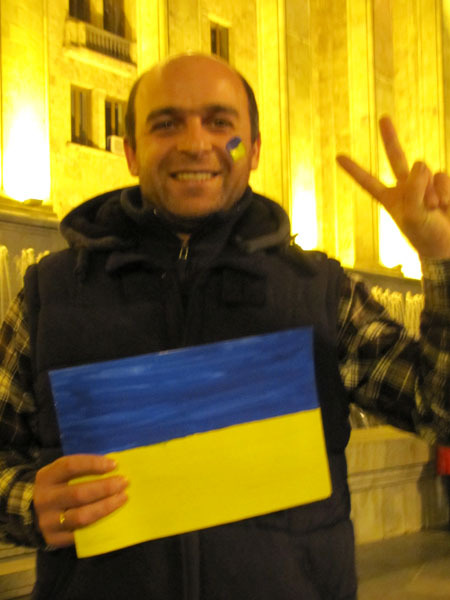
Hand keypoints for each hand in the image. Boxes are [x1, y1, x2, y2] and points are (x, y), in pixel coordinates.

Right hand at [33, 454, 127, 547]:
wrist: (34, 512)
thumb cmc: (58, 487)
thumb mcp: (61, 474)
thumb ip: (82, 470)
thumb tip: (114, 466)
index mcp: (46, 477)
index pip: (70, 466)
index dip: (93, 464)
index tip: (114, 464)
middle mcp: (45, 499)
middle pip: (78, 493)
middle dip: (105, 487)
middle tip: (124, 482)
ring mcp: (48, 522)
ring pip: (81, 516)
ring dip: (106, 507)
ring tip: (122, 498)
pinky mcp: (54, 539)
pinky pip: (81, 535)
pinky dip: (99, 525)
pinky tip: (112, 517)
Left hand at [337, 116, 449, 258]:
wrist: (447, 243)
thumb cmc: (425, 234)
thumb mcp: (412, 215)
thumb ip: (413, 188)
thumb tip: (420, 165)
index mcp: (389, 199)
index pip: (368, 181)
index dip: (354, 170)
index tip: (338, 157)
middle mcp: (405, 187)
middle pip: (395, 157)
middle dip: (390, 137)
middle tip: (383, 119)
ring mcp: (424, 184)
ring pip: (424, 169)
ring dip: (430, 190)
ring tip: (433, 209)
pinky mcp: (441, 183)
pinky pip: (442, 175)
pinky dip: (445, 190)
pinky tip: (444, 205)